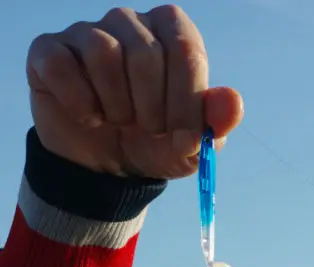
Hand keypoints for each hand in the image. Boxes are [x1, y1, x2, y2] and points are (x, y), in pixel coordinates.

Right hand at [26, 5, 243, 178]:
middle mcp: (129, 22)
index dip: (186, 101)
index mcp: (170, 33)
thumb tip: (233, 103)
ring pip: (103, 52)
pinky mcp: (49, 51)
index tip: (182, 137)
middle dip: (151, 108)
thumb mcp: (189, 145)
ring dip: (116, 106)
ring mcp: (87, 32)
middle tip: (148, 129)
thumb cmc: (153, 145)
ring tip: (118, 121)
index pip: (186, 50)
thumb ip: (214, 124)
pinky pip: (62, 66)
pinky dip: (80, 103)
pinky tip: (89, 117)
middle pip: (145, 52)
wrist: (105, 167)